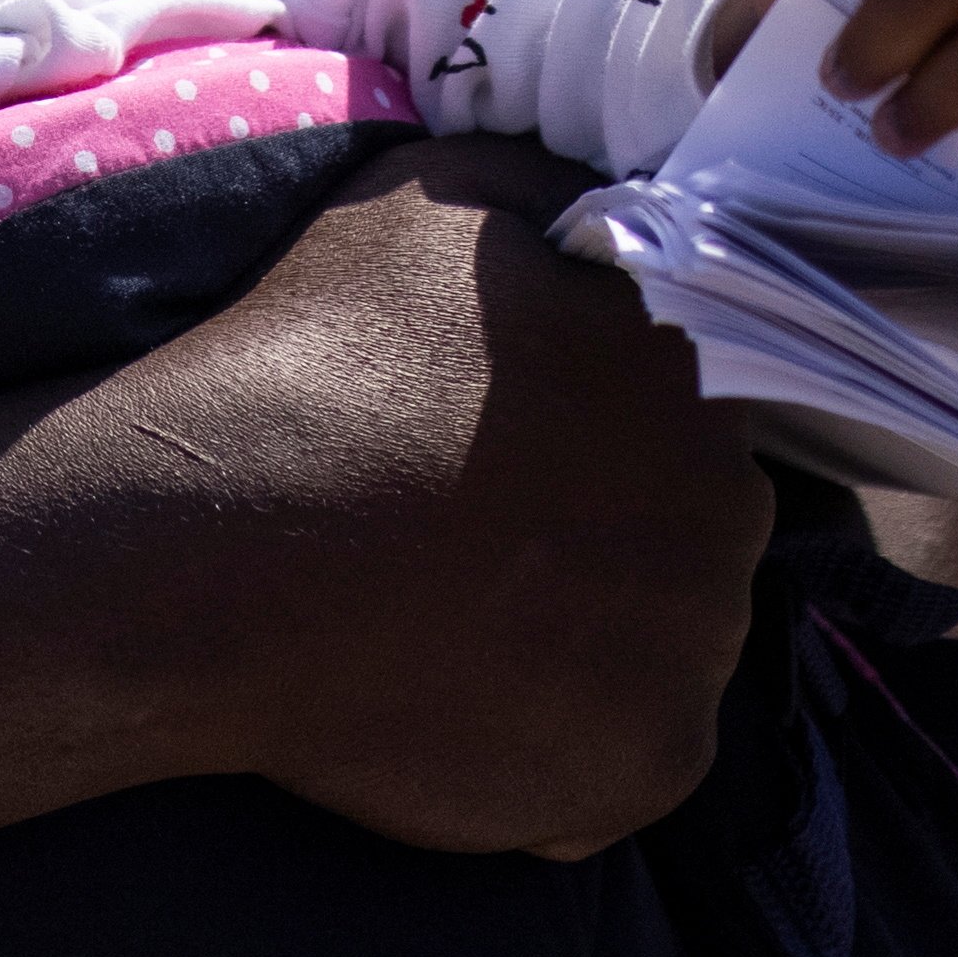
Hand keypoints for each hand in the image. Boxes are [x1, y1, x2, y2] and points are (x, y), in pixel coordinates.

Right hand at [125, 134, 766, 858]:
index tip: (487, 446)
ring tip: (445, 626)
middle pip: (681, 526)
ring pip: (658, 643)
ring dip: (579, 640)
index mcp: (690, 366)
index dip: (581, 423)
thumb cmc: (317, 358)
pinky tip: (450, 703)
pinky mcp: (654, 761)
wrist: (225, 543)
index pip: (673, 402)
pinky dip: (556, 747)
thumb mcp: (430, 198)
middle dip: (595, 532)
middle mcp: (732, 504)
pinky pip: (626, 758)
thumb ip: (550, 195)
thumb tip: (600, 218)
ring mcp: (702, 643)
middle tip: (461, 538)